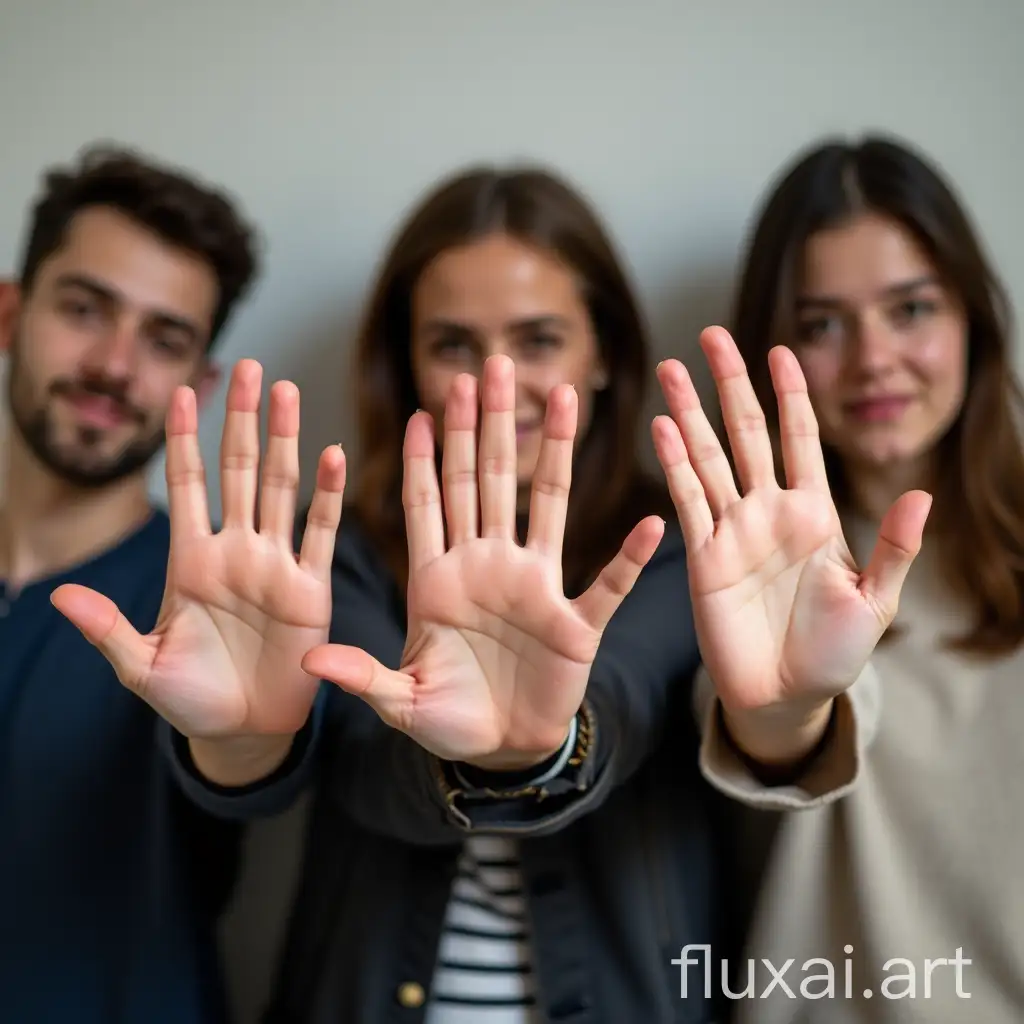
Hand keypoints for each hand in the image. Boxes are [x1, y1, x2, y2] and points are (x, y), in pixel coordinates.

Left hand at [51, 360, 345, 783]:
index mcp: (190, 561)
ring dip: (284, 439)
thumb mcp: (140, 665)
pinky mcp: (310, 589)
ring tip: (287, 392)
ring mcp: (274, 566)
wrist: (244, 730)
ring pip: (281, 489)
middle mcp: (235, 551)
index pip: (186, 487)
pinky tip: (332, 456)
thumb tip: (57, 597)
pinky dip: (327, 496)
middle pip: (239, 471)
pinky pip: (320, 535)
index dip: (184, 442)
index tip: (182, 394)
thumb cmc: (189, 699)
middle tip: (250, 367)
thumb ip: (107, 627)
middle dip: (241, 420)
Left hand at [303, 355, 663, 771]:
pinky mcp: (576, 625)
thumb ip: (362, 677)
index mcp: (438, 580)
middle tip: (488, 366)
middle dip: (485, 424)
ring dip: (555, 451)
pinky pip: (607, 586)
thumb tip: (311, 664)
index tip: (422, 411)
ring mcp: (534, 590)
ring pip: (546, 505)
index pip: (429, 504)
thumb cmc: (446, 718)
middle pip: (486, 482)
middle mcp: (487, 569)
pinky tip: (649, 524)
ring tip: (563, 396)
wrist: (500, 751)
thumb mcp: (399, 702)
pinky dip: (629, 561)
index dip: (425, 459)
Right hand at [652, 327, 931, 761]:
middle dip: (728, 384)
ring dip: (688, 413)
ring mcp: (732, 532)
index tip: (779, 349)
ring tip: (671, 370)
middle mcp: (768, 512)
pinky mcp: (703, 559)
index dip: (790, 394)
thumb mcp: (877, 601)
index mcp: (814, 514)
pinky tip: (663, 430)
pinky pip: (687, 503)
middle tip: (710, 336)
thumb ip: (895, 548)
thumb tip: (924, 494)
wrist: (787, 697)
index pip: (799, 438)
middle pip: (744, 433)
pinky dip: (674, 466)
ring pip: (707, 458)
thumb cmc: (836, 652)